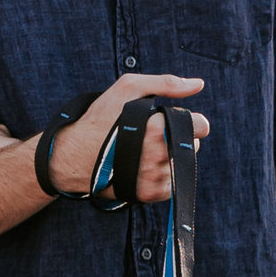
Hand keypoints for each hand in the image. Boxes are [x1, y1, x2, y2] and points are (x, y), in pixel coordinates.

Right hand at [45, 74, 208, 202]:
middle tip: (152, 134)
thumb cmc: (100, 120)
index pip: (200, 125)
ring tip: (145, 149)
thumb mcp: (128, 88)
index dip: (188, 119)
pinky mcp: (151, 194)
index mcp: (157, 127)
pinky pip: (174, 182)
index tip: (169, 119)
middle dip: (178, 136)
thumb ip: (166, 83)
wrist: (74, 157)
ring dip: (171, 156)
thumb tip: (198, 84)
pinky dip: (163, 174)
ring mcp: (156, 177)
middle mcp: (159, 155)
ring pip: (184, 164)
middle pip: (194, 145)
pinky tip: (144, 165)